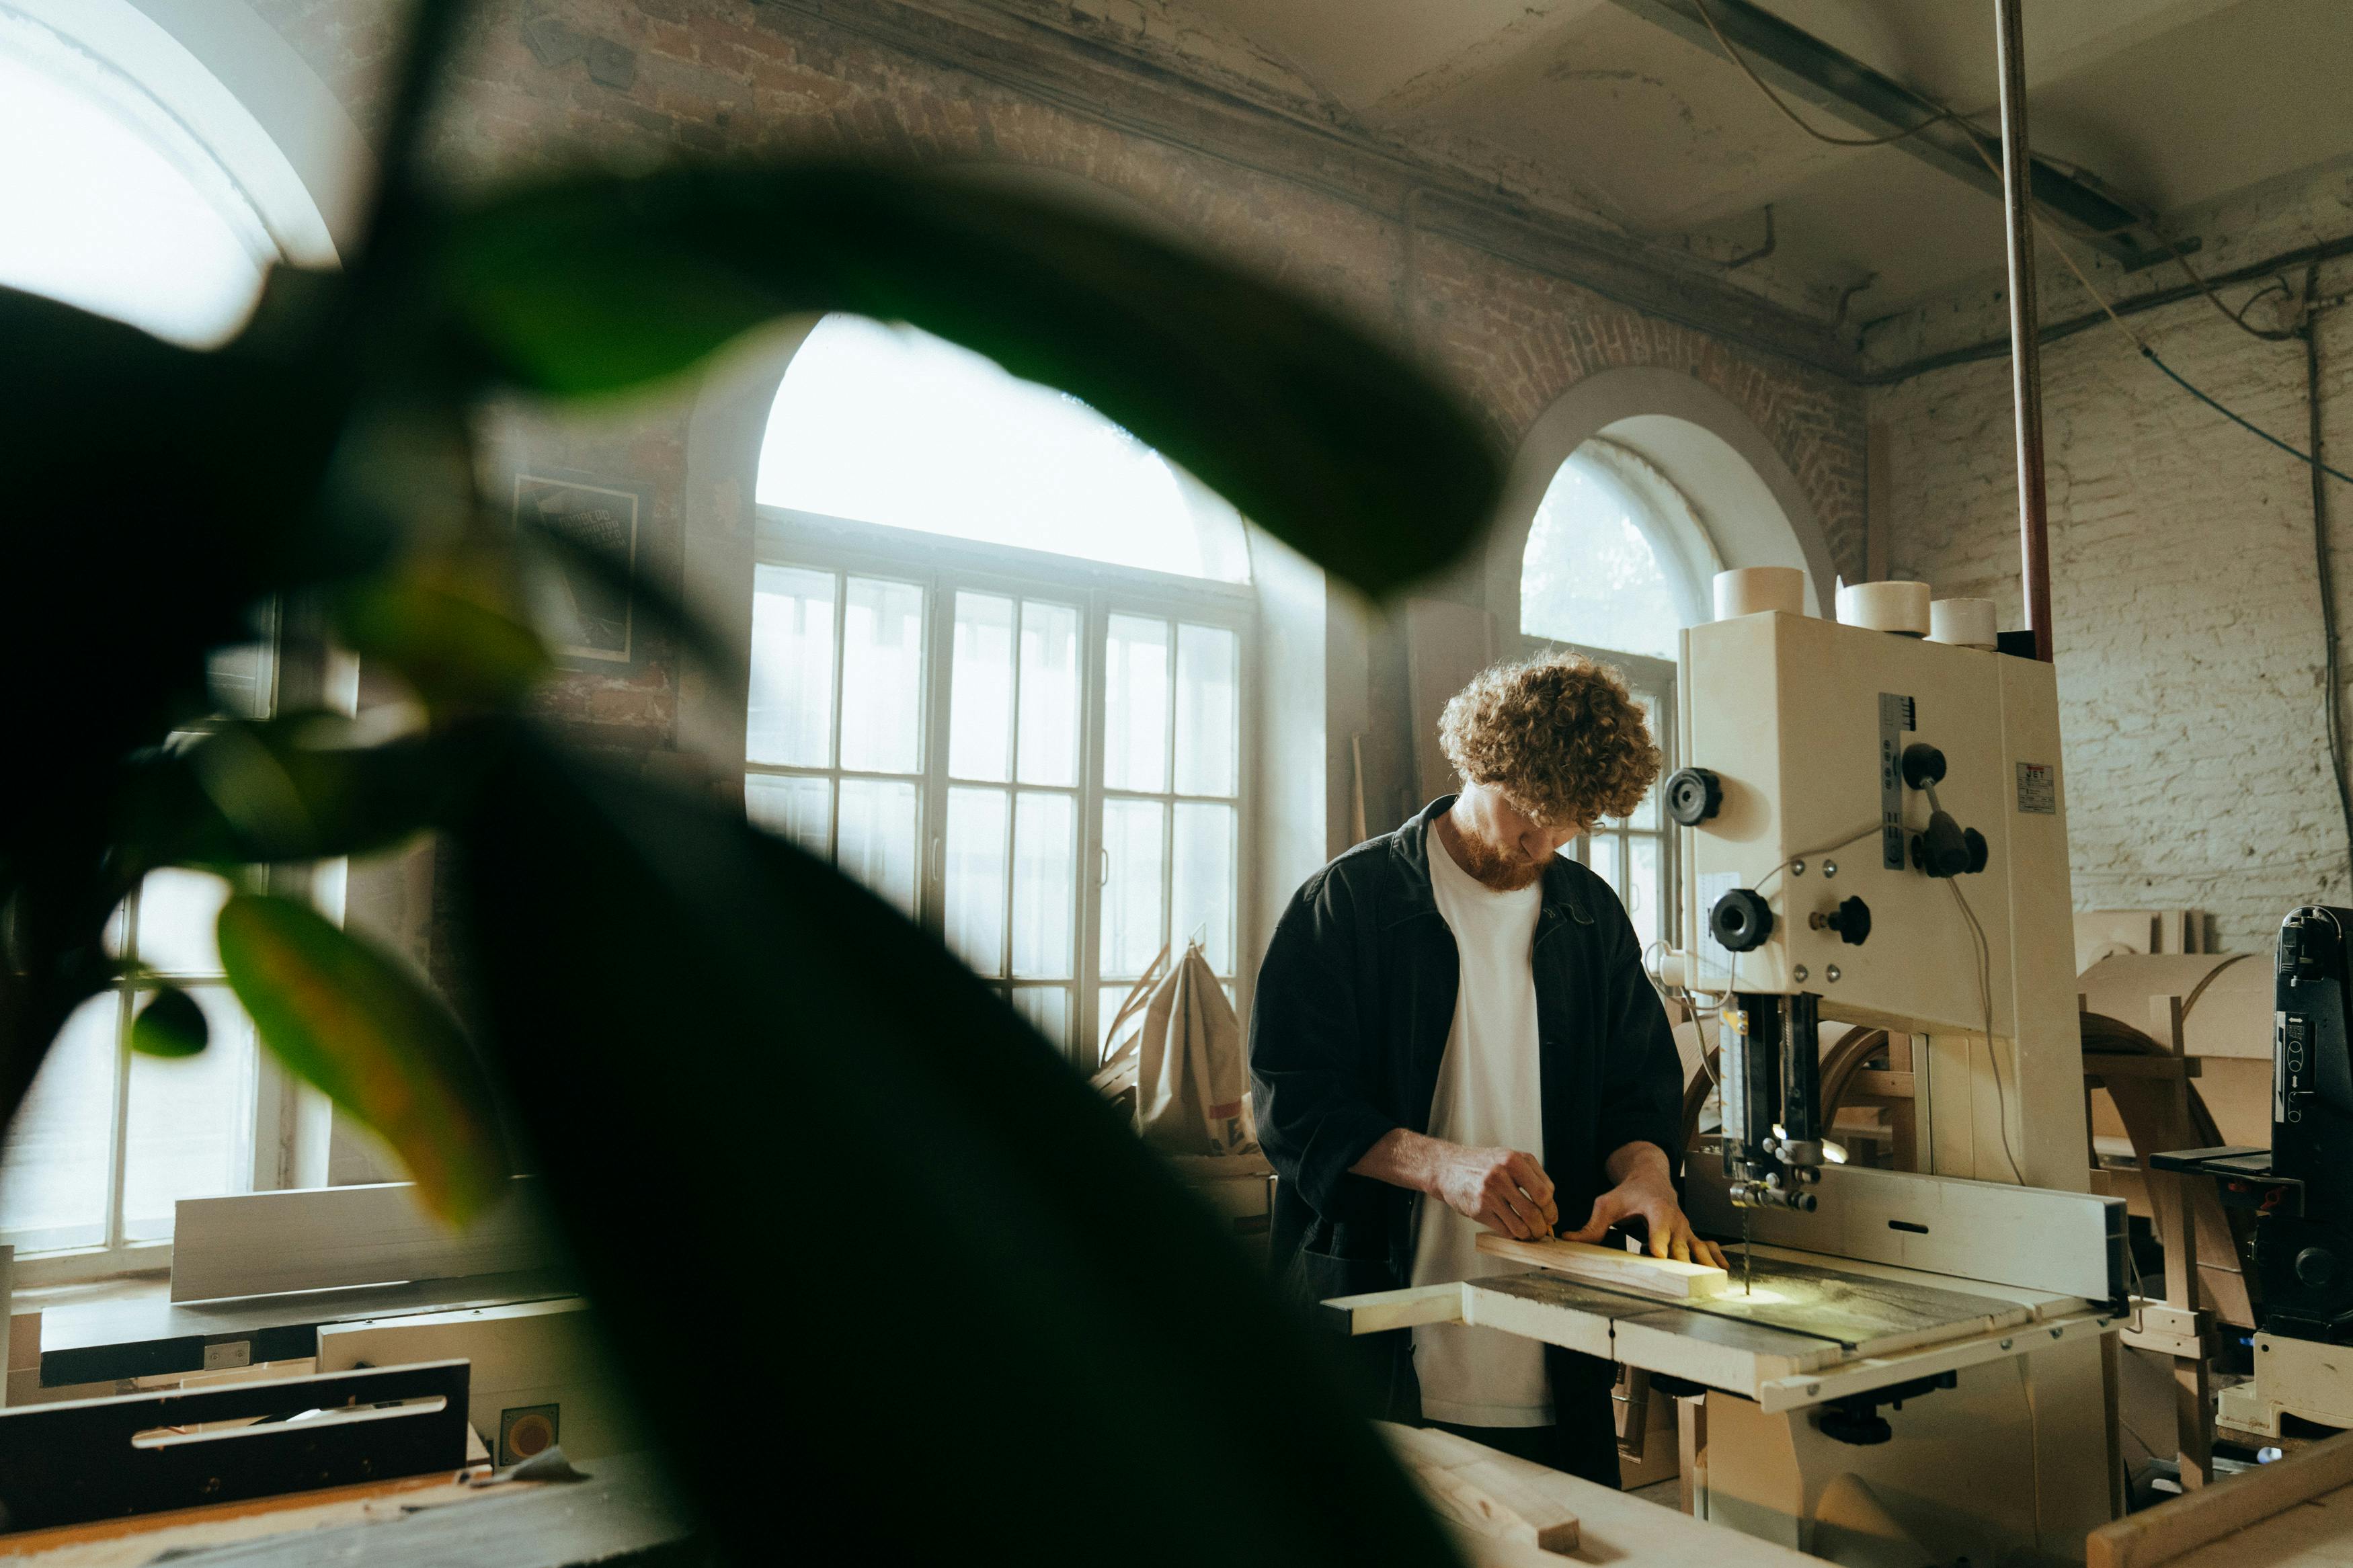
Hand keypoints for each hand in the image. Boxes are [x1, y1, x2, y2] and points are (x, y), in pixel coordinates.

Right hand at [1431, 1145, 1557, 1239]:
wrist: (1448, 1168)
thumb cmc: (1484, 1164)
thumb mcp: (1509, 1158)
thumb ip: (1533, 1175)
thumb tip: (1550, 1205)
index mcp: (1513, 1160)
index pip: (1545, 1193)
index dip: (1551, 1209)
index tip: (1551, 1217)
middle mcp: (1500, 1175)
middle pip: (1534, 1212)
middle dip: (1542, 1226)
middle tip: (1543, 1230)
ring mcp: (1488, 1194)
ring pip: (1521, 1226)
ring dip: (1530, 1235)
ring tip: (1530, 1234)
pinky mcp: (1478, 1210)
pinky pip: (1505, 1230)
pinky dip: (1514, 1234)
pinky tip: (1514, 1230)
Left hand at [1559, 1154, 1729, 1268]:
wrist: (1651, 1178)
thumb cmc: (1629, 1193)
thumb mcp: (1607, 1204)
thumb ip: (1591, 1226)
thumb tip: (1569, 1238)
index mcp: (1656, 1209)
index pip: (1658, 1227)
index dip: (1659, 1241)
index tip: (1660, 1255)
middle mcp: (1675, 1220)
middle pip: (1679, 1243)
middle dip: (1681, 1260)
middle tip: (1683, 1278)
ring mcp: (1685, 1229)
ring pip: (1697, 1247)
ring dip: (1703, 1262)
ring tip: (1710, 1279)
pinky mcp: (1689, 1237)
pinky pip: (1706, 1247)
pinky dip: (1715, 1258)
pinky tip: (1722, 1270)